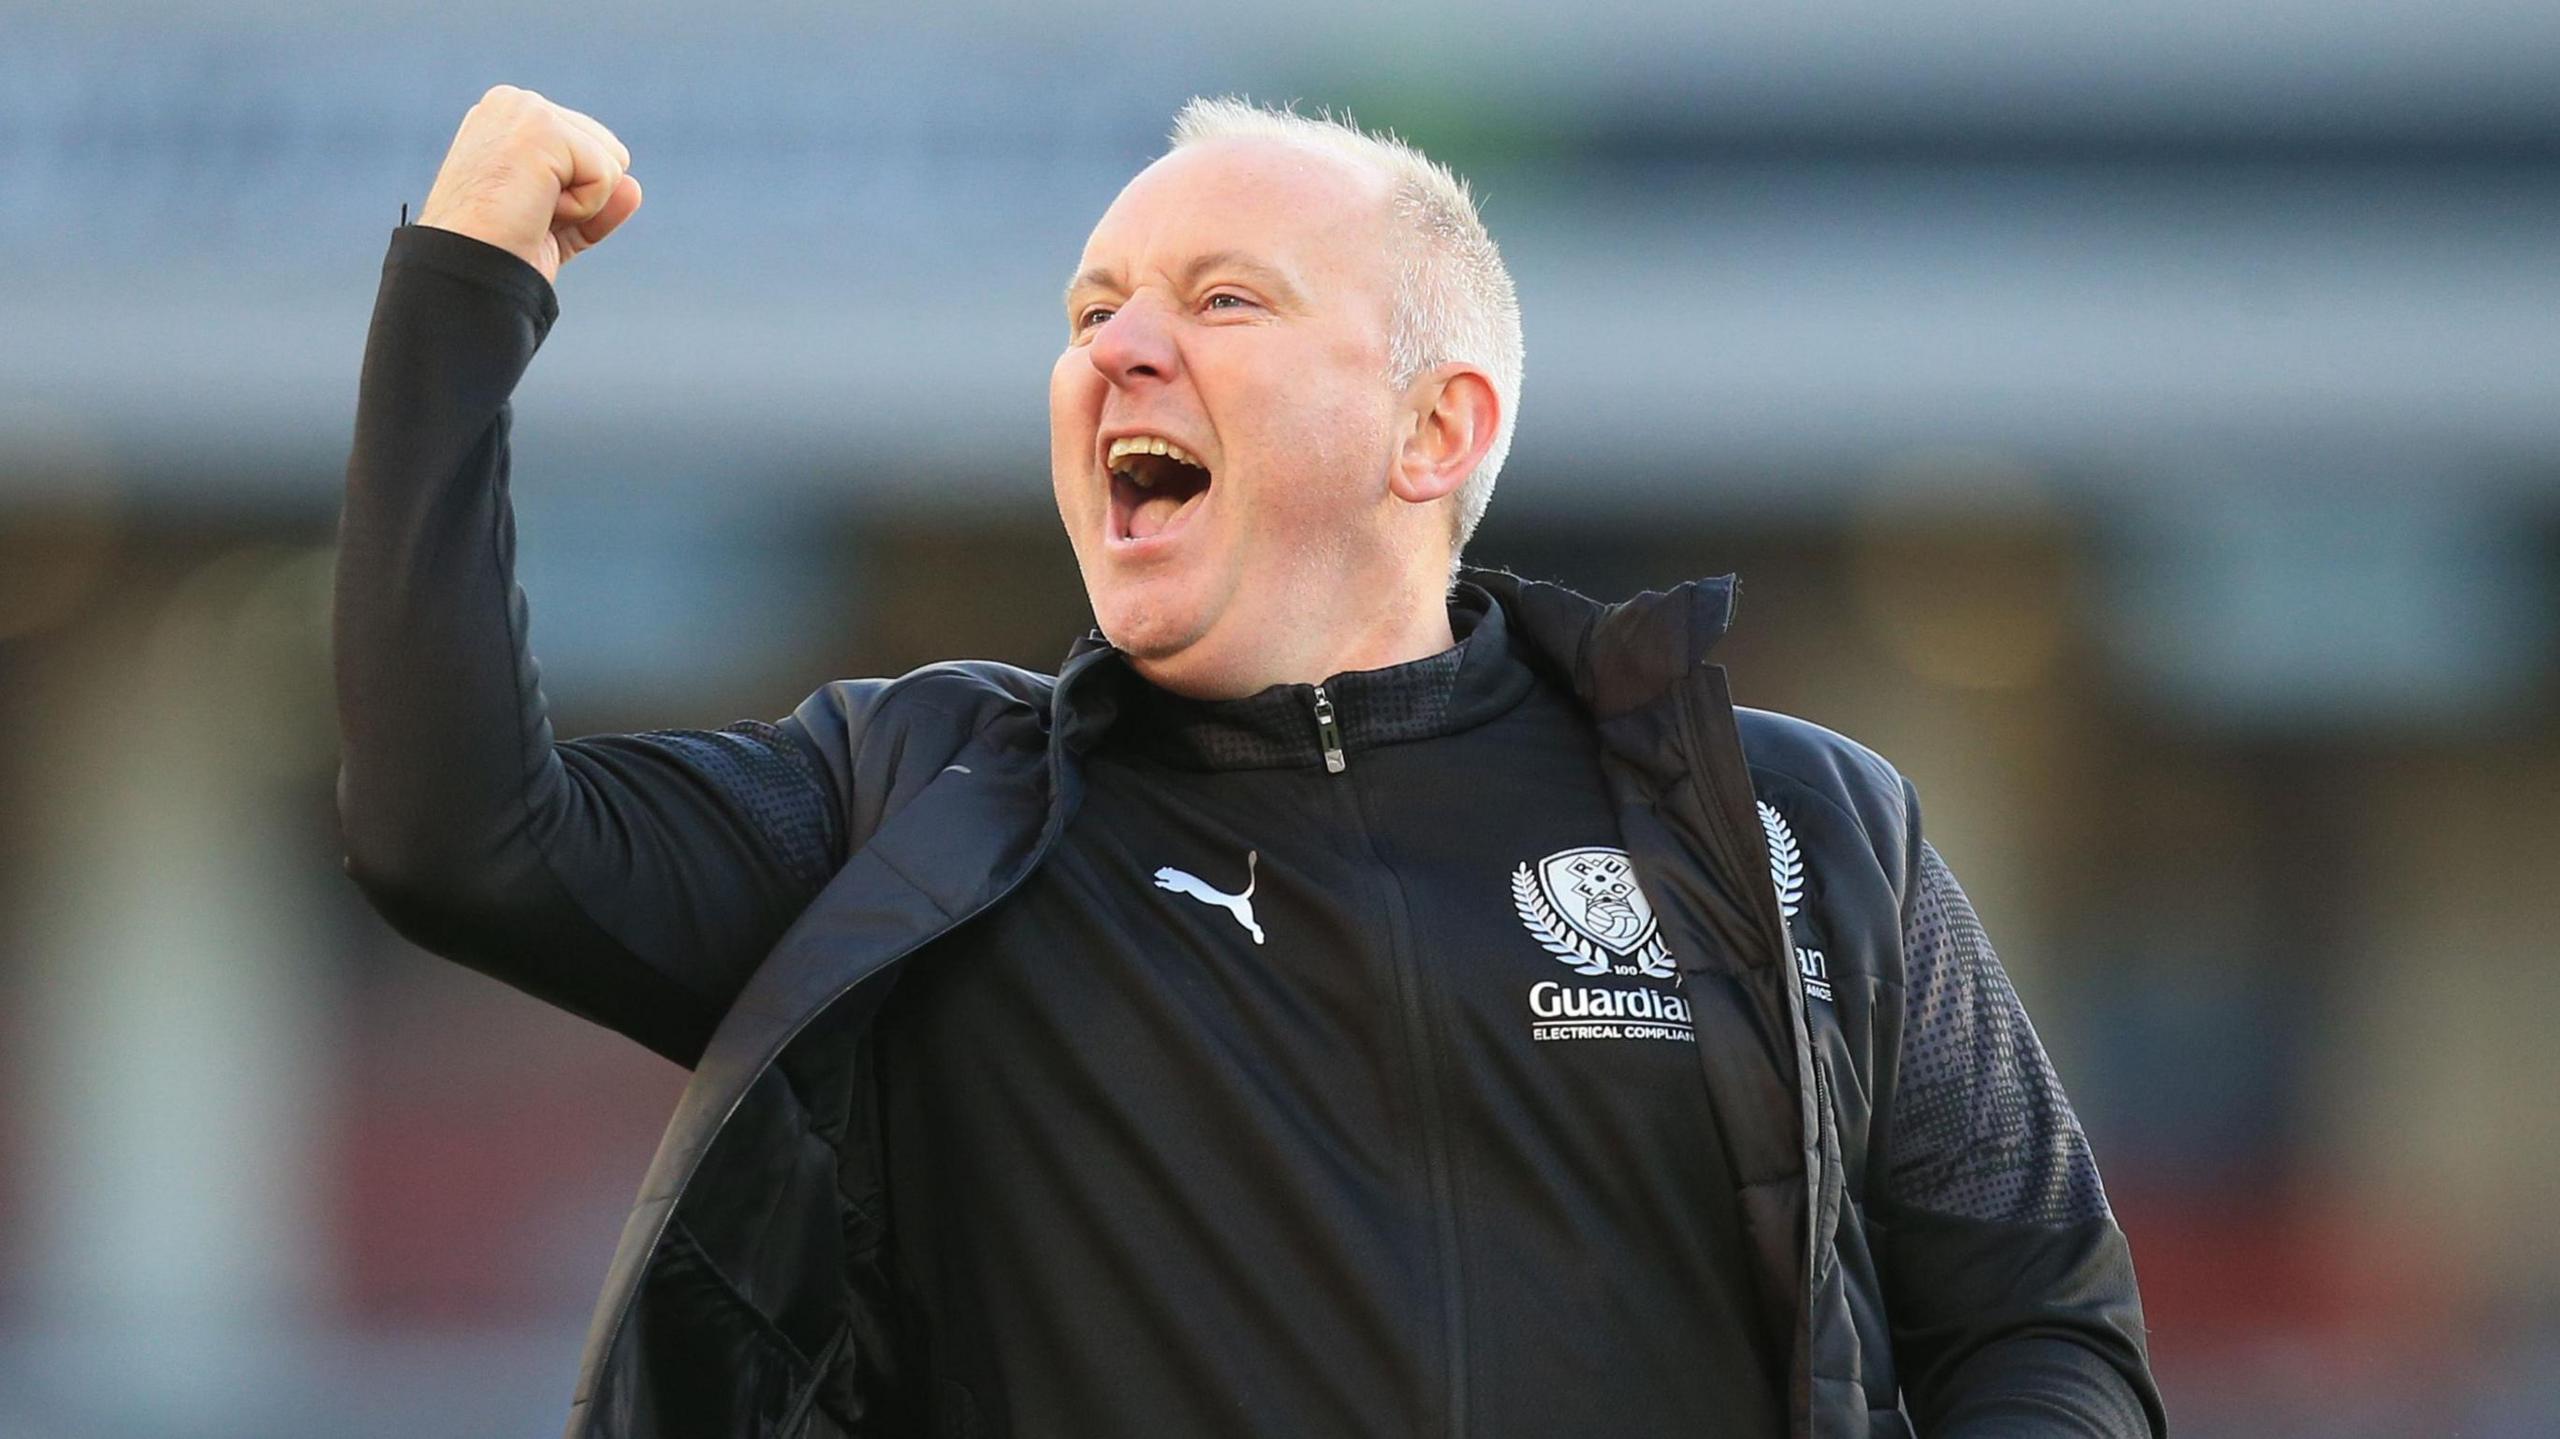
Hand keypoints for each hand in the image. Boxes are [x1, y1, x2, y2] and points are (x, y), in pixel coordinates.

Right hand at [416, 85, 641, 284]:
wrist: (467, 271)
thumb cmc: (500, 251)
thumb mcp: (557, 225)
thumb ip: (595, 202)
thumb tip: (633, 187)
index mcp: (512, 119)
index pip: (591, 152)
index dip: (577, 198)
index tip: (530, 214)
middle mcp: (515, 103)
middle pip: (610, 152)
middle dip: (583, 198)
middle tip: (532, 216)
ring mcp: (527, 110)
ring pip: (613, 161)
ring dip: (583, 204)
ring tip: (531, 212)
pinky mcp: (542, 128)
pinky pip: (607, 175)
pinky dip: (582, 208)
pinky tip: (537, 210)